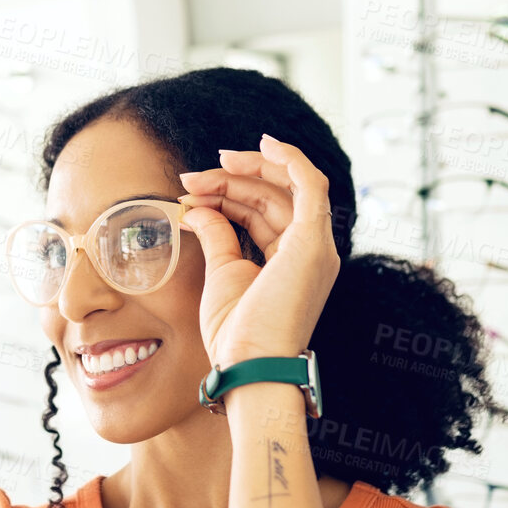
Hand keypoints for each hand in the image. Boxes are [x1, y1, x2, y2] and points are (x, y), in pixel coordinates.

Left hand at [177, 134, 340, 372]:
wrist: (248, 363)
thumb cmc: (236, 334)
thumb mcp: (222, 273)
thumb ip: (217, 235)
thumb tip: (197, 208)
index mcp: (293, 261)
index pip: (264, 213)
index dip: (229, 194)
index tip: (192, 190)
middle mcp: (311, 252)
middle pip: (273, 197)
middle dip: (230, 181)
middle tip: (190, 179)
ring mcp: (317, 246)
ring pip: (285, 188)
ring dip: (243, 173)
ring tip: (201, 174)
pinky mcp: (314, 241)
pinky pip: (312, 184)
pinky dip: (291, 159)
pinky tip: (265, 144)